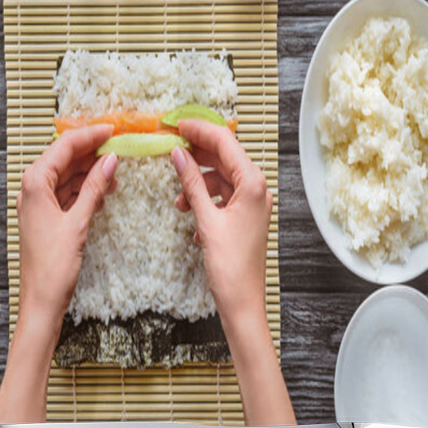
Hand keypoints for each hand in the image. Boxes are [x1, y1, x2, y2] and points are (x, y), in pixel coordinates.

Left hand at [0, 124, 116, 423]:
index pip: (65, 146)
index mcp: (34, 183)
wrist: (41, 302)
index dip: (90, 135)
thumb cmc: (55, 265)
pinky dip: (86, 189)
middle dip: (92, 151)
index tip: (114, 129)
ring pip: (68, 175)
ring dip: (91, 171)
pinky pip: (68, 192)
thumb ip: (95, 187)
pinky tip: (105, 191)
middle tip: (120, 145)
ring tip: (117, 171)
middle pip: (65, 157)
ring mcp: (39, 202)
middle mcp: (32, 188)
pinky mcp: (47, 215)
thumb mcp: (79, 222)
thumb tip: (111, 159)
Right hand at [171, 119, 272, 327]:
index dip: (198, 129)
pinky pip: (222, 196)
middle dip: (196, 153)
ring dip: (197, 184)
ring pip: (220, 178)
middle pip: (223, 156)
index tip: (175, 123)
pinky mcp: (245, 216)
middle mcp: (257, 188)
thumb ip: (191, 183)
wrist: (242, 303)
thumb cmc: (230, 267)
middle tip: (170, 147)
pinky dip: (204, 200)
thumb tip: (178, 154)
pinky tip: (191, 217)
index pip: (224, 141)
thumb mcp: (205, 220)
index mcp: (253, 184)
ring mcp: (252, 202)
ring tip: (179, 201)